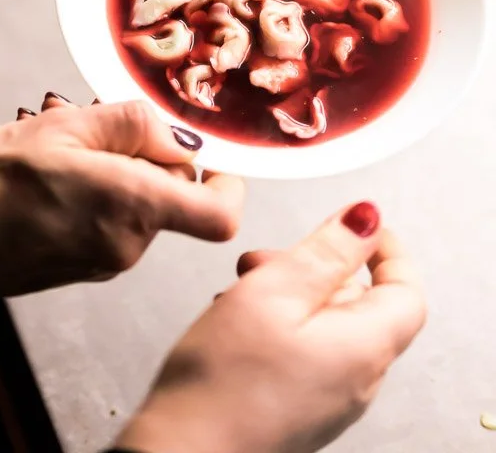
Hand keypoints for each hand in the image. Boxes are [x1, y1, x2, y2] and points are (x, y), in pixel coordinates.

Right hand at [0, 101, 243, 326]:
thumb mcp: (60, 126)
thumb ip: (130, 123)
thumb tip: (175, 136)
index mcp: (130, 206)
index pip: (219, 217)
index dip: (229, 185)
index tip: (213, 157)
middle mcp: (127, 243)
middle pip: (176, 196)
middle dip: (149, 157)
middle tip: (95, 130)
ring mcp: (106, 261)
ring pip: (142, 205)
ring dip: (118, 174)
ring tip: (63, 155)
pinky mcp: (85, 268)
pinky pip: (115, 223)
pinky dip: (99, 195)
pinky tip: (52, 181)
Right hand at [120, 203, 425, 452]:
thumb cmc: (223, 384)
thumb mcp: (275, 289)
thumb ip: (326, 250)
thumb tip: (366, 220)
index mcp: (364, 347)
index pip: (406, 290)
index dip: (386, 249)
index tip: (359, 225)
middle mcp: (357, 380)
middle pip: (360, 304)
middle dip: (316, 268)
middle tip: (268, 258)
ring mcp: (329, 399)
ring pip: (326, 326)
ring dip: (289, 294)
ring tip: (241, 290)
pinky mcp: (300, 409)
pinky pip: (306, 353)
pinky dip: (278, 325)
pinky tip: (237, 324)